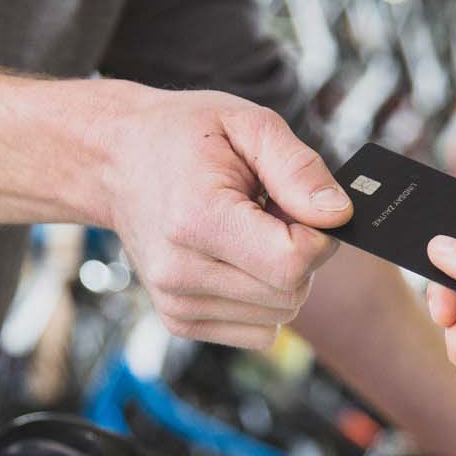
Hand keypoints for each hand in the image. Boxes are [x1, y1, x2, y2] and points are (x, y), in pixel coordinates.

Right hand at [91, 84, 351, 348]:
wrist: (116, 161)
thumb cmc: (186, 136)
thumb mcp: (249, 125)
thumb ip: (299, 169)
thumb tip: (339, 216)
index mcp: (196, 219)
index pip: (292, 263)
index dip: (318, 236)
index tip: (300, 205)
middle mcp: (179, 271)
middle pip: (291, 294)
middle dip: (300, 254)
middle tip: (270, 211)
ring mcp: (176, 302)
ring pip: (279, 316)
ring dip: (280, 276)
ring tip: (248, 230)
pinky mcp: (179, 321)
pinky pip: (258, 331)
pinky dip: (261, 298)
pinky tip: (235, 257)